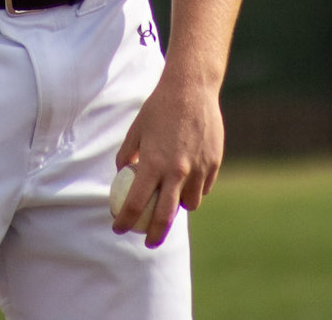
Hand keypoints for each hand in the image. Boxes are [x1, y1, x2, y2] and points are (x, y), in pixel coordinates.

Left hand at [111, 72, 224, 248]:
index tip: (118, 228)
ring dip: (180, 207)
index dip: (124, 220)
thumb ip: (127, 156)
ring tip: (172, 201)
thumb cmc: (159, 108)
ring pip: (190, 203)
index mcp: (153, 164)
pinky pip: (204, 186)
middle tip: (148, 242)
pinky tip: (189, 179)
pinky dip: (196, 188)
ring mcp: (198, 169)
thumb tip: (123, 175)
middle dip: (155, 235)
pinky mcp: (214, 163)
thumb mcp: (136, 130)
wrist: (192, 88)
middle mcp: (177, 171)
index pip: (135, 204)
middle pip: (165, 217)